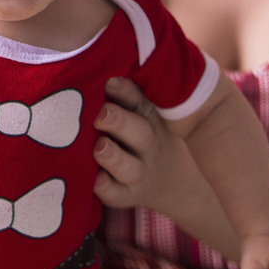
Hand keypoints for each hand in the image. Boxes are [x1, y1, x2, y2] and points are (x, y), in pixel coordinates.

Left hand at [92, 77, 204, 213]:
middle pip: (139, 132)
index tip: (109, 82)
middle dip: (119, 122)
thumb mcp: (144, 113)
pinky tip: (93, 180)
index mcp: (150, 119)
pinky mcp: (126, 196)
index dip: (126, 92)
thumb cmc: (144, 136)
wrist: (174, 182)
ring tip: (99, 147)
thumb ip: (125, 94)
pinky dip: (105, 188)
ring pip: (128, 167)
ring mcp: (138, 173)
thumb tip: (99, 72)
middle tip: (101, 114)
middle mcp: (147, 146)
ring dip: (113, 157)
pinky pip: (115, 195)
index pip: (141, 102)